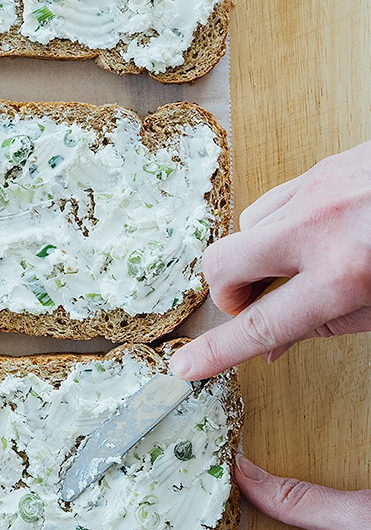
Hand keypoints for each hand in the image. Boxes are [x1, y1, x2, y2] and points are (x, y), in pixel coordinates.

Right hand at [169, 142, 370, 379]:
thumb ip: (329, 325)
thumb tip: (275, 344)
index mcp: (345, 275)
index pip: (262, 325)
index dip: (218, 351)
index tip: (184, 366)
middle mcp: (322, 227)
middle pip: (223, 263)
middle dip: (229, 291)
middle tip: (258, 302)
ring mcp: (320, 188)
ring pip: (248, 228)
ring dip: (261, 255)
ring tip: (300, 265)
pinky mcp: (327, 164)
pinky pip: (276, 200)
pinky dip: (283, 225)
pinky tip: (318, 233)